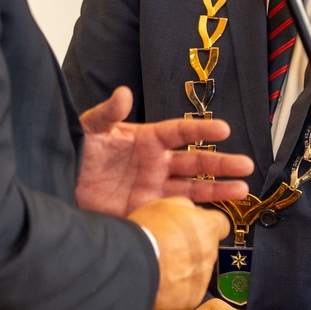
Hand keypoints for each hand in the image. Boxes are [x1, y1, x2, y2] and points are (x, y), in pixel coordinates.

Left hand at [76, 87, 252, 216]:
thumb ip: (108, 112)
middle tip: (245, 165)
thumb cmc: (80, 149)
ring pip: (193, 188)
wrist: (64, 180)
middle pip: (196, 162)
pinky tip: (213, 216)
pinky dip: (194, 216)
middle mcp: (157, 163)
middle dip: (221, 163)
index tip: (224, 129)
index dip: (202, 130)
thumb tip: (123, 93)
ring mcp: (154, 188)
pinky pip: (175, 213)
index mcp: (149, 139)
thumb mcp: (92, 127)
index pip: (182, 132)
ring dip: (218, 189)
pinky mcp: (146, 209)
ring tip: (242, 190)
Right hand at [132, 199, 227, 309]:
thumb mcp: (162, 205)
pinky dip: (178, 289)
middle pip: (208, 250)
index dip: (208, 226)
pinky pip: (188, 292)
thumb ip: (183, 205)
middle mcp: (210, 253)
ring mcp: (203, 277)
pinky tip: (162, 282)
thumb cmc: (146, 234)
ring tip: (162, 266)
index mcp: (207, 227)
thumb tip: (191, 209)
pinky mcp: (192, 298)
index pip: (221, 225)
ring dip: (185, 269)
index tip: (198, 228)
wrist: (133, 265)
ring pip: (198, 272)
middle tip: (171, 248)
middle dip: (193, 249)